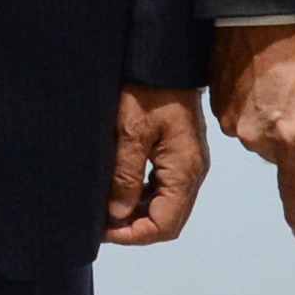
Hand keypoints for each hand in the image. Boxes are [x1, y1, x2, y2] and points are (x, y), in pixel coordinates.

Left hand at [108, 85, 208, 245]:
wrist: (163, 59)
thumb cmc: (148, 90)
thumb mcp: (130, 131)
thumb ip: (126, 175)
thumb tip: (118, 213)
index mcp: (185, 170)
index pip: (165, 224)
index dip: (134, 234)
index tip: (104, 231)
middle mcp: (193, 172)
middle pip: (168, 219)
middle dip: (135, 227)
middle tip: (102, 223)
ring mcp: (188, 163)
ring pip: (166, 205)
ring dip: (138, 212)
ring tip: (107, 209)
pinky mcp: (180, 154)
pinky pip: (164, 187)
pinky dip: (143, 195)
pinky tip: (120, 189)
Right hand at [212, 22, 294, 239]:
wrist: (261, 12)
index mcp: (291, 136)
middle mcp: (258, 136)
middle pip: (273, 155)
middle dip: (283, 140)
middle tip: (292, 107)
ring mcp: (233, 120)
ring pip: (253, 134)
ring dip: (263, 119)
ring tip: (272, 86)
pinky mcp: (217, 103)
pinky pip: (234, 115)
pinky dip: (246, 104)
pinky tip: (255, 79)